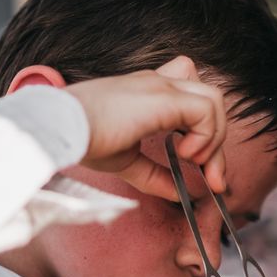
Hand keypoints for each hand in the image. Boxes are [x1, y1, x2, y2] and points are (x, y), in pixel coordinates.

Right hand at [65, 56, 225, 199]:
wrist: (58, 129)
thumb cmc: (82, 140)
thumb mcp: (126, 161)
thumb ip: (156, 175)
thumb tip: (182, 193)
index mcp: (150, 93)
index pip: (194, 96)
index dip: (206, 127)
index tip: (204, 166)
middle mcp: (159, 83)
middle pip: (210, 98)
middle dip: (218, 140)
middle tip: (213, 177)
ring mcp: (162, 86)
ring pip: (214, 99)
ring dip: (214, 136)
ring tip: (194, 161)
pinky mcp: (163, 97)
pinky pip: (205, 110)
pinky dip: (205, 135)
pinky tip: (185, 154)